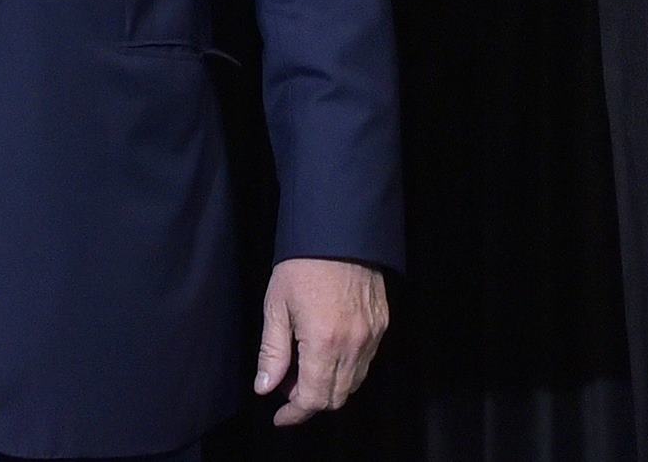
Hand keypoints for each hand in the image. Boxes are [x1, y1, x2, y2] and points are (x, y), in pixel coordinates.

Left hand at [254, 256, 386, 423]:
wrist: (339, 230)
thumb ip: (272, 352)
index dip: (294, 413)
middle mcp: (354, 345)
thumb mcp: (277, 306)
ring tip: (305, 367)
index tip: (280, 416)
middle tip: (288, 385)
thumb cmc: (303, 265)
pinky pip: (366, 362)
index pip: (313, 398)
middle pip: (336, 397)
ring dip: (329, 386)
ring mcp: (372, 336)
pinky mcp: (382, 324)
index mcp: (324, 343)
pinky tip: (328, 352)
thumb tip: (265, 387)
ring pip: (354, 383)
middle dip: (310, 401)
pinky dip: (347, 369)